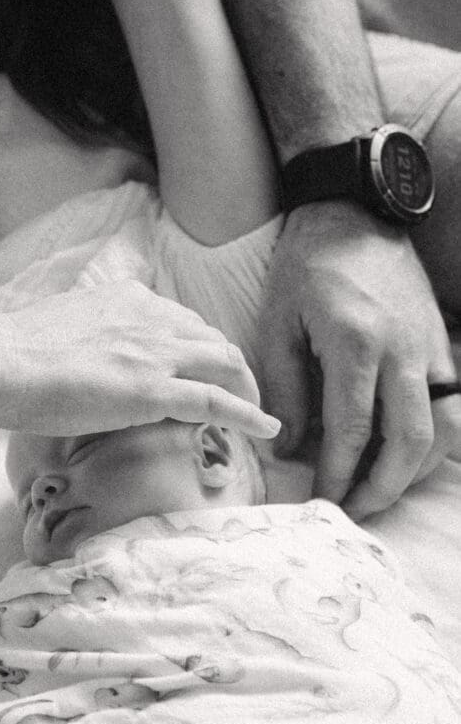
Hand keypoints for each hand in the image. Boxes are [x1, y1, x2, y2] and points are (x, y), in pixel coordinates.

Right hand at [0, 281, 279, 438]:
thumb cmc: (14, 351)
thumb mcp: (64, 326)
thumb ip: (90, 333)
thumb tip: (89, 354)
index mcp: (128, 299)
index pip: (182, 321)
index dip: (199, 348)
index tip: (201, 370)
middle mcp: (150, 318)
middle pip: (212, 339)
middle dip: (232, 367)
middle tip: (236, 394)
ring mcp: (154, 354)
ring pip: (224, 363)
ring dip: (246, 389)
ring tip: (255, 415)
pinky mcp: (152, 390)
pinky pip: (216, 402)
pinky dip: (248, 415)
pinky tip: (266, 430)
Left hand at [259, 201, 460, 519]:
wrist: (352, 213)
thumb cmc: (305, 266)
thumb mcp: (278, 324)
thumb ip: (286, 390)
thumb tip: (292, 448)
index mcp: (354, 344)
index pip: (351, 431)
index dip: (337, 474)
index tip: (321, 500)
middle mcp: (401, 350)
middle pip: (408, 442)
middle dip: (383, 487)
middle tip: (355, 509)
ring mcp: (428, 346)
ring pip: (439, 428)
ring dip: (413, 470)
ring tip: (380, 489)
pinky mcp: (439, 342)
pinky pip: (446, 404)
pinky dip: (429, 437)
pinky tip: (401, 452)